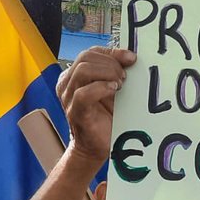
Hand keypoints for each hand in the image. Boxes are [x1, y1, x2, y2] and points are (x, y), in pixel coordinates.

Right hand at [56, 47, 136, 166]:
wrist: (97, 147)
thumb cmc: (106, 117)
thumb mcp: (112, 89)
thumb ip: (116, 72)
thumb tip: (130, 57)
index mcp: (74, 75)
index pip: (90, 52)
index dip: (112, 52)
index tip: (131, 58)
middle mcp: (67, 84)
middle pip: (85, 57)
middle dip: (110, 63)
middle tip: (125, 78)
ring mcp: (68, 98)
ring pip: (82, 71)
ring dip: (106, 73)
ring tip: (120, 85)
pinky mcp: (75, 112)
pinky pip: (83, 94)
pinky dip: (100, 88)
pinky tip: (113, 90)